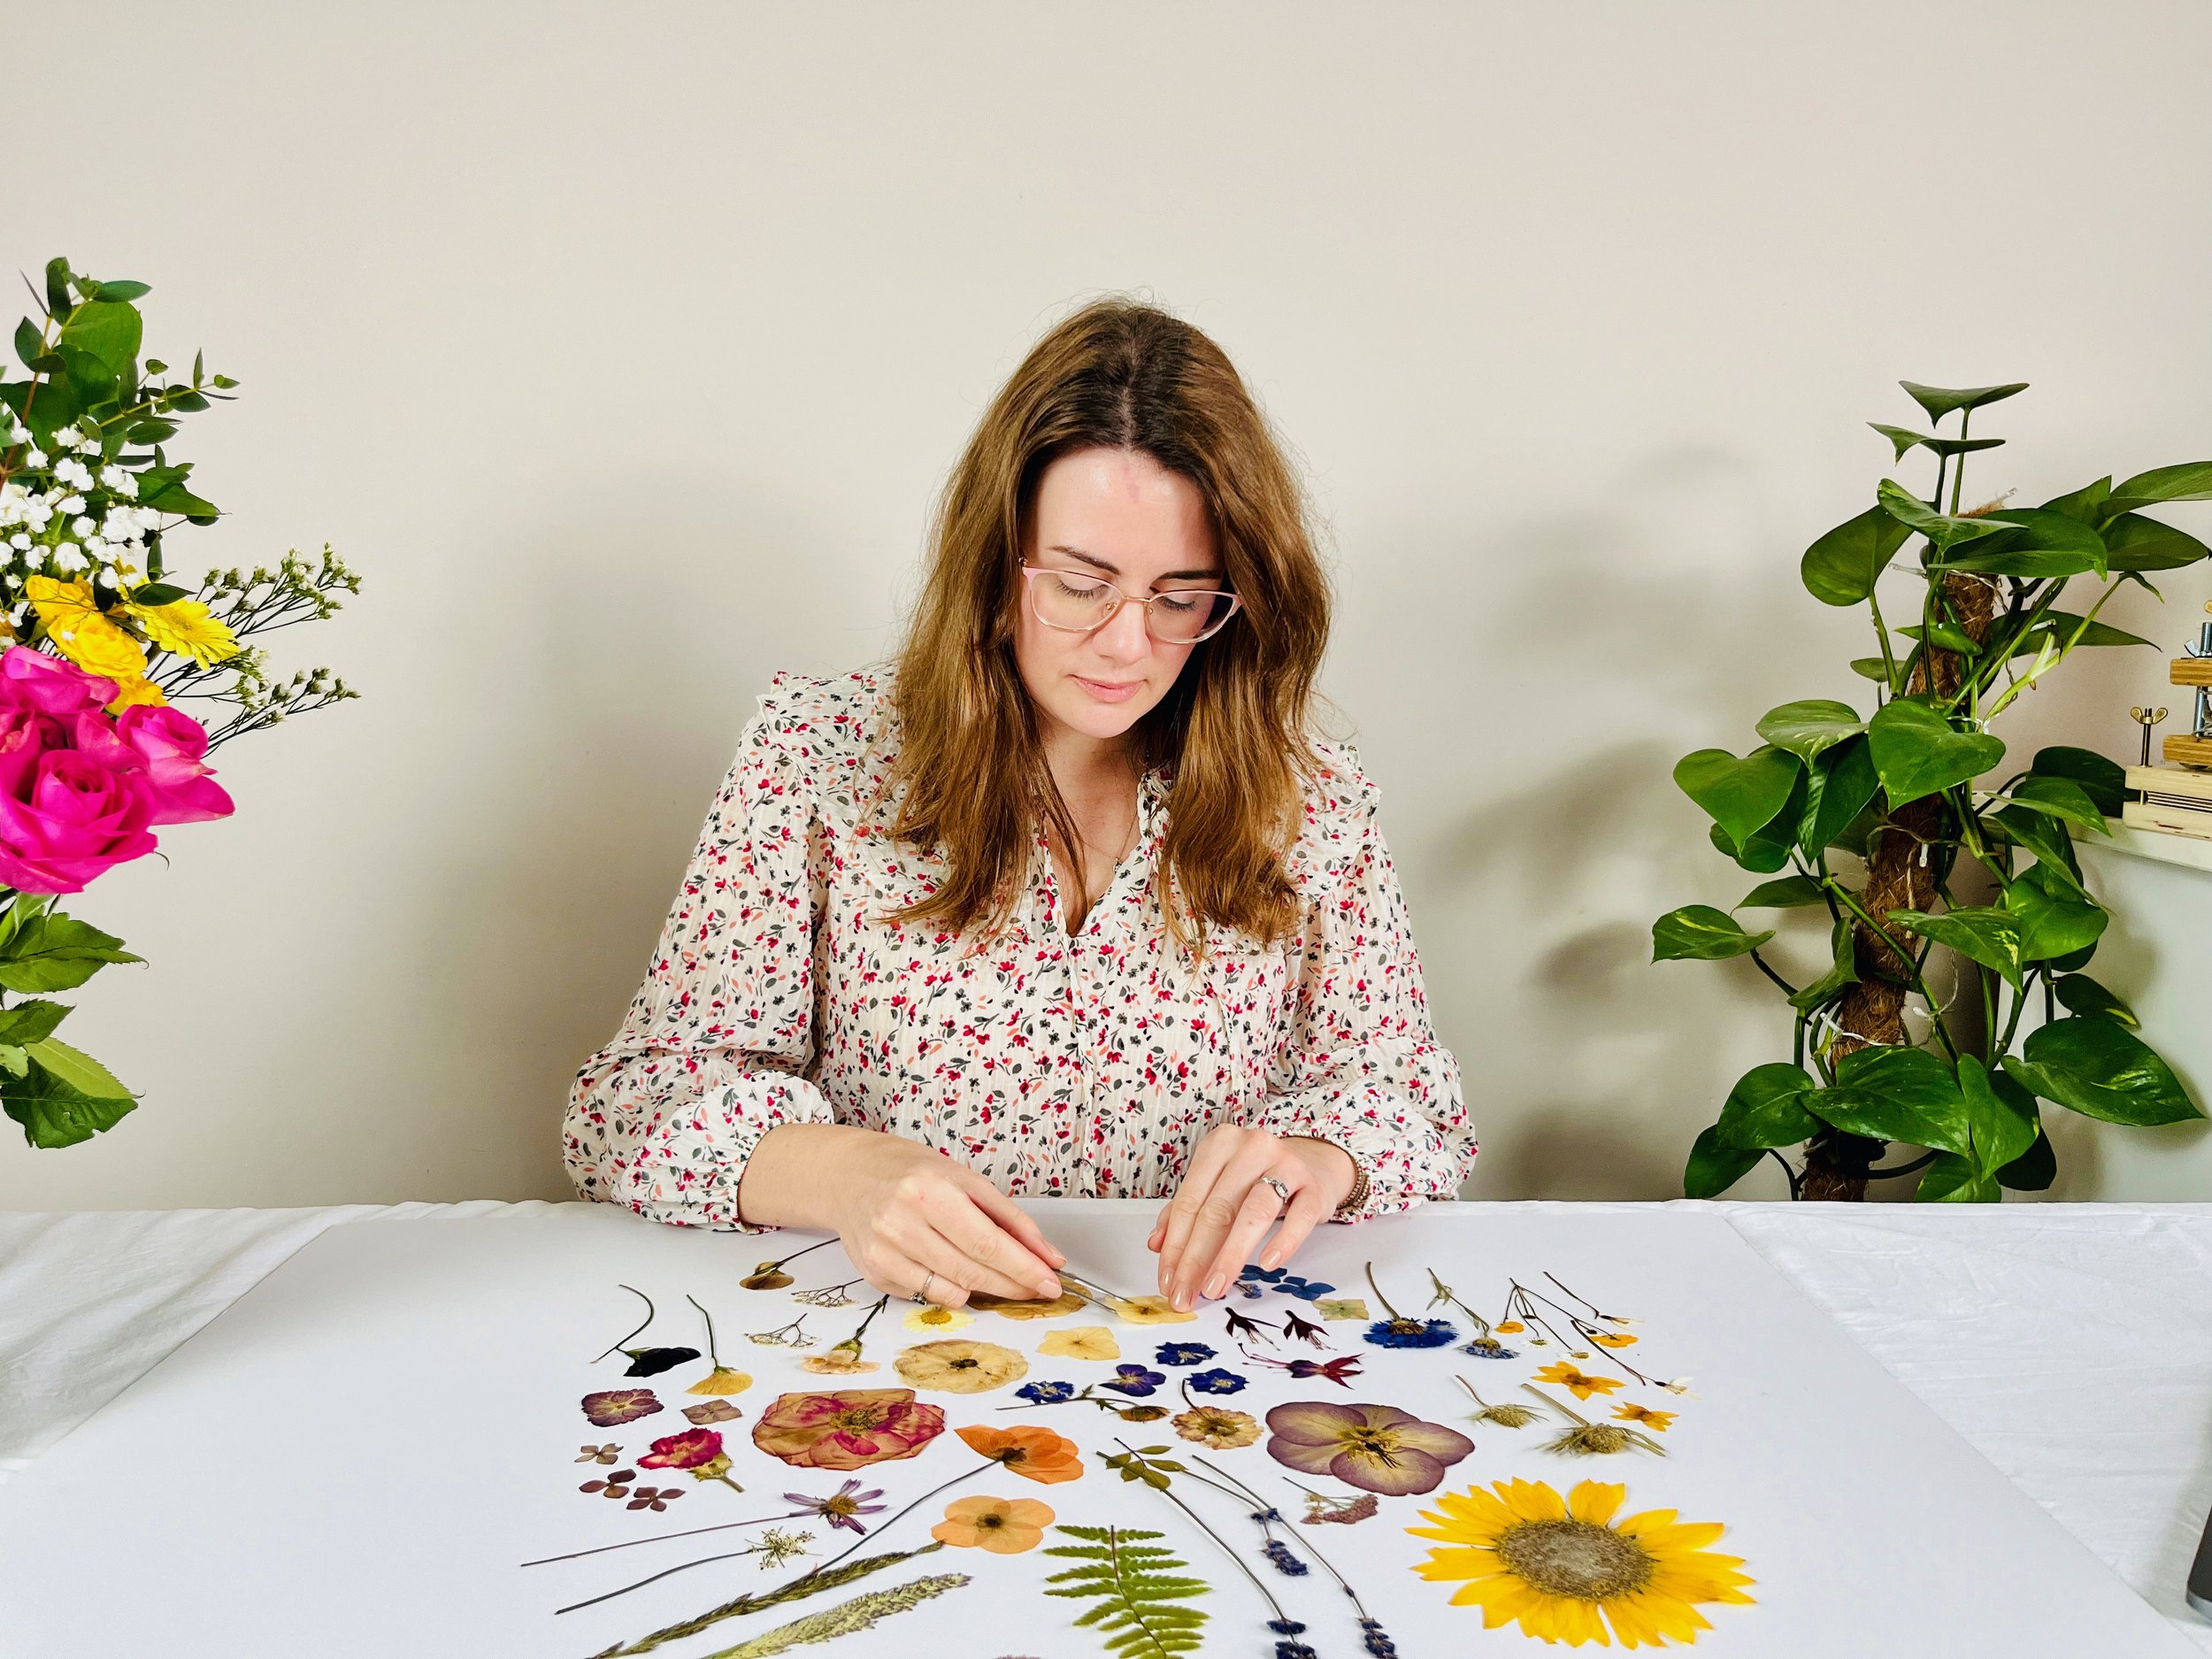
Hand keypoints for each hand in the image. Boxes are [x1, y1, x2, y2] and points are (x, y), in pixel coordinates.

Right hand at [747, 1124, 1065, 1305]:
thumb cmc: (913, 1172)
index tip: (1050, 1281)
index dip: (1024, 1268)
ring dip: (986, 1291)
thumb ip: (1009, 1218)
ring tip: (1000, 1278)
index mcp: (931, 1190)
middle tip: (1039, 1288)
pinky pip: (927, 1295)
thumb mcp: (965, 1180)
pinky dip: (950, 1290)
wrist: (850, 1176)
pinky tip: (953, 1270)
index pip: (988, 1242)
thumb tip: (1047, 1255)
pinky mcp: (874, 1273)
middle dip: (1014, 1284)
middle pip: (973, 1271)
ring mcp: (885, 1251)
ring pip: (952, 1291)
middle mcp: (903, 1222)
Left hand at [1147, 1127, 1354, 1310]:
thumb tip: (1156, 1244)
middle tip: (1186, 1294)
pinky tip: (1267, 1263)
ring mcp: (1286, 1165)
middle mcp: (1252, 1148)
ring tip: (1216, 1287)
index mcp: (1220, 1145)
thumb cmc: (1258, 1176)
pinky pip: (1299, 1217)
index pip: (1190, 1201)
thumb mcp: (1219, 1184)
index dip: (1175, 1245)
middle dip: (1196, 1258)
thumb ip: (1186, 1210)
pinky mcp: (1314, 1187)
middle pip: (1217, 1209)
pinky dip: (1282, 1241)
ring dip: (1230, 1255)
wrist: (1314, 1162)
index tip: (1168, 1280)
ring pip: (1253, 1212)